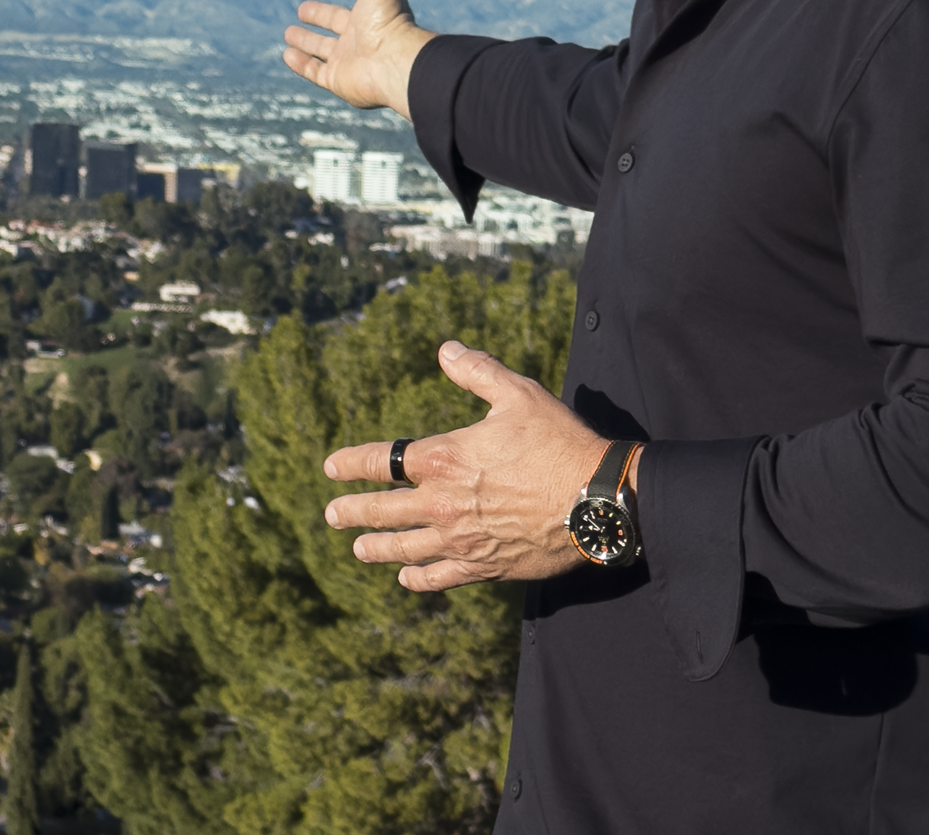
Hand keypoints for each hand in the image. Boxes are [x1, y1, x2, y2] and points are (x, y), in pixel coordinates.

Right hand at [281, 0, 436, 118]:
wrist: (394, 62)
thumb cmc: (389, 16)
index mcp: (373, 8)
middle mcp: (362, 33)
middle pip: (337, 22)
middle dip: (322, 15)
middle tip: (303, 8)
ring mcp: (349, 58)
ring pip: (323, 49)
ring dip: (306, 41)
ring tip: (288, 33)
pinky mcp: (337, 79)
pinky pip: (315, 72)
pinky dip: (300, 64)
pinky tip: (286, 55)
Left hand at [321, 340, 611, 587]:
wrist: (597, 500)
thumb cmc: (559, 442)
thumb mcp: (518, 394)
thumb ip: (477, 371)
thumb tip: (446, 349)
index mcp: (444, 458)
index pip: (382, 462)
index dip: (352, 464)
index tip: (331, 467)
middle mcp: (443, 502)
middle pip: (383, 511)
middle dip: (352, 512)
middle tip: (331, 515)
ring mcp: (462, 539)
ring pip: (405, 548)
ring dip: (376, 548)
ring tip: (358, 550)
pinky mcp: (485, 567)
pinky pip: (440, 577)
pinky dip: (419, 578)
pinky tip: (408, 578)